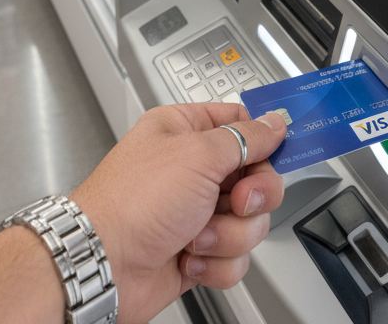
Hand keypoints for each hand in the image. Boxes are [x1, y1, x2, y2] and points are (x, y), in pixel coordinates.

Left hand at [70, 103, 286, 323]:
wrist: (103, 265)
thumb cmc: (131, 202)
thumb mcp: (197, 155)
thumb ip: (245, 137)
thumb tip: (273, 123)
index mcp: (186, 132)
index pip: (242, 123)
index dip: (266, 138)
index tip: (283, 148)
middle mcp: (192, 170)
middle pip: (256, 177)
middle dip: (251, 197)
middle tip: (234, 202)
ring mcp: (196, 212)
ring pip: (250, 222)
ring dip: (229, 235)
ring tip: (196, 234)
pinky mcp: (198, 250)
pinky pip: (235, 257)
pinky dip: (216, 262)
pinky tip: (189, 256)